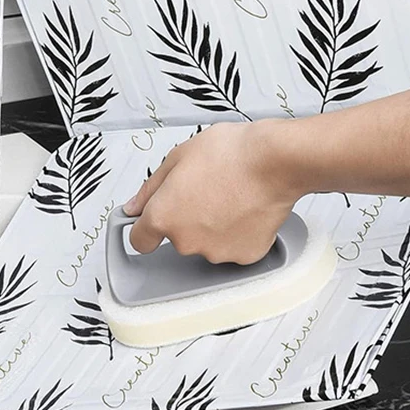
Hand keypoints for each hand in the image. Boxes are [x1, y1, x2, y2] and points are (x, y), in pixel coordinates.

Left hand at [123, 121, 301, 264]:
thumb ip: (151, 188)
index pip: (140, 240)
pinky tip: (245, 208)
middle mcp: (186, 241)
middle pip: (177, 237)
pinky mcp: (244, 256)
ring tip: (229, 195)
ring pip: (207, 243)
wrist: (274, 161)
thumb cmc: (230, 153)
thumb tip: (135, 206)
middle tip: (205, 189)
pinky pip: (234, 246)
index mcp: (164, 216)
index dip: (146, 227)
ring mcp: (217, 252)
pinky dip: (238, 232)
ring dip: (212, 225)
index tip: (152, 220)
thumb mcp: (178, 156)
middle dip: (186, 217)